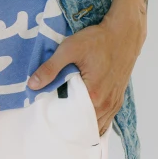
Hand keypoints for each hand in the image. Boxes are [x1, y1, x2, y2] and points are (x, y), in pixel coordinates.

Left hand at [27, 7, 145, 135]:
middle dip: (69, 126)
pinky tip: (82, 118)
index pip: (73, 121)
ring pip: (97, 124)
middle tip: (54, 121)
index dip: (59, 122)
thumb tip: (32, 85)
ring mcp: (114, 102)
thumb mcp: (69, 49)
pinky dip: (94, 120)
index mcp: (94, 95)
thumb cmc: (98, 39)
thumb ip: (50, 68)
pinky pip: (106, 118)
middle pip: (85, 126)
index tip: (47, 119)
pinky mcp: (118, 98)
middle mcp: (107, 104)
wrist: (124, 32)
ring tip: (66, 121)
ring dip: (82, 125)